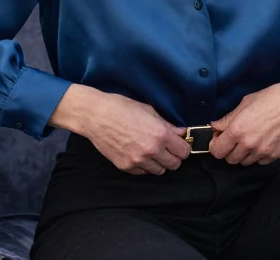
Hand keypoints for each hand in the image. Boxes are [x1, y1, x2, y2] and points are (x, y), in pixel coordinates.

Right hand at [48, 84, 190, 174]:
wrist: (95, 116)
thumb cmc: (121, 108)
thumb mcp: (148, 110)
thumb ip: (167, 125)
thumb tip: (180, 133)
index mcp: (160, 135)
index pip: (184, 152)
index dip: (183, 147)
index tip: (178, 144)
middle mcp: (151, 151)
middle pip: (174, 165)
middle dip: (173, 156)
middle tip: (166, 148)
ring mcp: (138, 161)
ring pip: (159, 171)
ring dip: (159, 163)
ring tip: (151, 151)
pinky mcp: (125, 167)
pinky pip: (143, 172)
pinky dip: (144, 166)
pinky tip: (138, 153)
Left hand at [209, 74, 279, 164]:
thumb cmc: (274, 97)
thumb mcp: (247, 102)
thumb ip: (229, 117)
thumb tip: (215, 126)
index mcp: (238, 130)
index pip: (217, 151)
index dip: (215, 146)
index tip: (219, 139)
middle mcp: (248, 144)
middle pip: (229, 160)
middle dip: (229, 150)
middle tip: (234, 139)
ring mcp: (262, 152)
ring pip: (244, 162)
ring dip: (243, 154)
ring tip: (250, 139)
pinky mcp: (275, 156)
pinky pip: (260, 162)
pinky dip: (258, 155)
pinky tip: (262, 142)